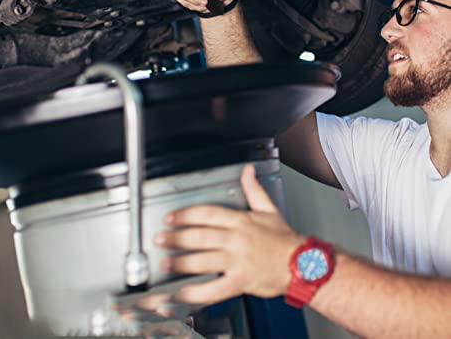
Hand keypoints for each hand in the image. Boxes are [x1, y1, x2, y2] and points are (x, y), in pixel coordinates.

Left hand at [154, 165, 304, 304]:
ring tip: (165, 263)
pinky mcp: (240, 282)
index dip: (185, 214)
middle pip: (200, 236)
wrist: (302, 266)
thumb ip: (253, 189)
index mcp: (241, 221)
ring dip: (181, 262)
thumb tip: (247, 170)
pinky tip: (183, 291)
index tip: (170, 217)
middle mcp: (237, 239)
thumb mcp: (268, 209)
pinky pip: (214, 288)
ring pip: (203, 260)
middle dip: (176, 238)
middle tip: (160, 239)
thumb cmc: (284, 240)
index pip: (207, 213)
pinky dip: (196, 292)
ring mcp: (238, 261)